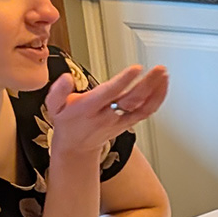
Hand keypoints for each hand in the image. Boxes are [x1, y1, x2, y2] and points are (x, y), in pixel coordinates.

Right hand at [45, 63, 166, 160]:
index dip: (123, 81)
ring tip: (164, 74)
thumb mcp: (53, 107)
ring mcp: (120, 120)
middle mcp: (107, 115)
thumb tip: (66, 77)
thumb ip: (57, 91)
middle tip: (158, 70)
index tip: (135, 69)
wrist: (76, 147)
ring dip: (156, 91)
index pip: (109, 93)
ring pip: (142, 107)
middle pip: (131, 100)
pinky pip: (145, 112)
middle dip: (146, 85)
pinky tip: (162, 86)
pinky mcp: (128, 122)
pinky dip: (157, 99)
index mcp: (89, 108)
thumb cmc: (68, 122)